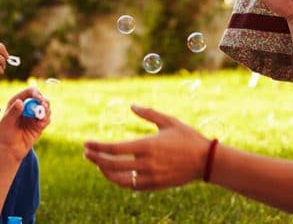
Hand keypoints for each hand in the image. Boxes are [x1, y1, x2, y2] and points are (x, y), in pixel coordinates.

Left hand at [0, 87, 50, 160]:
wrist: (9, 150)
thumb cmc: (4, 135)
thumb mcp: (6, 122)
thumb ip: (13, 112)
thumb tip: (20, 102)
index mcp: (17, 102)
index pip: (30, 92)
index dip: (36, 94)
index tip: (39, 100)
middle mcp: (27, 107)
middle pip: (40, 98)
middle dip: (44, 102)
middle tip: (44, 108)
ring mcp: (33, 115)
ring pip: (46, 107)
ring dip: (46, 111)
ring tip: (42, 118)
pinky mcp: (39, 124)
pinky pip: (47, 118)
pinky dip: (46, 119)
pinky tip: (41, 124)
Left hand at [84, 105, 211, 190]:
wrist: (206, 161)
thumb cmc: (188, 137)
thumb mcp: (169, 121)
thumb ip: (149, 113)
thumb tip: (132, 105)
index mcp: (147, 146)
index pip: (115, 149)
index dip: (98, 147)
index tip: (87, 144)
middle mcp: (146, 163)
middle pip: (112, 165)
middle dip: (96, 159)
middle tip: (86, 154)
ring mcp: (150, 177)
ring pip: (120, 179)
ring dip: (106, 173)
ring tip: (98, 165)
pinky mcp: (156, 186)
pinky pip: (132, 186)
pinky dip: (120, 181)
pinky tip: (115, 174)